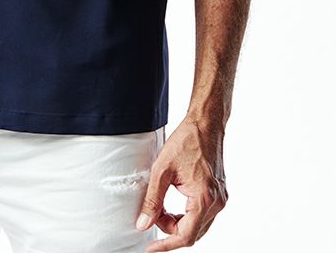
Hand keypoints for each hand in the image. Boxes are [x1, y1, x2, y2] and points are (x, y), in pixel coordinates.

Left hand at [134, 116, 227, 249]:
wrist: (205, 124)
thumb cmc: (186, 141)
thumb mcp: (162, 170)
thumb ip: (152, 200)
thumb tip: (143, 223)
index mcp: (204, 199)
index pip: (185, 236)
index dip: (166, 244)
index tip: (150, 249)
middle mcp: (217, 203)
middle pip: (192, 233)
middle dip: (169, 230)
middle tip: (150, 216)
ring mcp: (220, 199)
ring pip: (197, 226)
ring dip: (177, 223)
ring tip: (159, 209)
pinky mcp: (219, 194)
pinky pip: (202, 215)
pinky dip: (186, 216)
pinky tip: (172, 205)